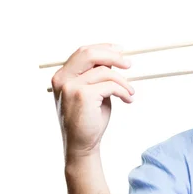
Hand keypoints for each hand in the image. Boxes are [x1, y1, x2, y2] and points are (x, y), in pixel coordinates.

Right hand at [50, 43, 133, 161]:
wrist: (81, 145)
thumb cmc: (88, 120)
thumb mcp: (91, 93)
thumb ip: (97, 76)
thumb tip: (115, 60)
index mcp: (62, 76)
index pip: (83, 52)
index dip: (103, 48)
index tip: (120, 50)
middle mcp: (62, 79)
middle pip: (89, 54)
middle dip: (113, 56)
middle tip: (129, 64)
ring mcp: (71, 86)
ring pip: (105, 72)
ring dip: (123, 81)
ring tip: (130, 92)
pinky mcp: (83, 95)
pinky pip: (110, 85)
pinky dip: (123, 91)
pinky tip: (128, 99)